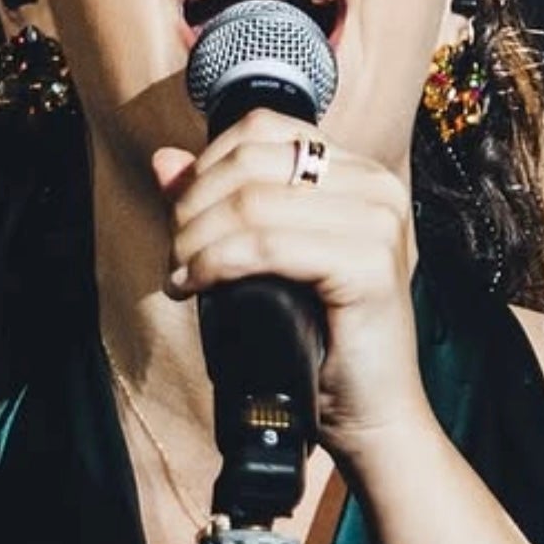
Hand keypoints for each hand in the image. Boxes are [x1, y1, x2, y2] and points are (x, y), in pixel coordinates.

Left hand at [154, 113, 434, 459]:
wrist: (373, 413)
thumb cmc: (324, 342)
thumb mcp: (270, 261)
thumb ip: (224, 204)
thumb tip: (165, 163)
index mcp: (360, 174)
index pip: (264, 129)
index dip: (207, 166)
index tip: (185, 218)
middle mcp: (377, 186)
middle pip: (251, 160)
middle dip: (193, 206)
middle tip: (176, 254)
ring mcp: (378, 222)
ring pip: (252, 202)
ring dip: (197, 238)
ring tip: (181, 274)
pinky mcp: (368, 264)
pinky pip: (267, 245)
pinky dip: (217, 263)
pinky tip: (196, 286)